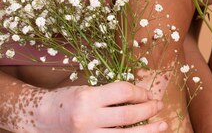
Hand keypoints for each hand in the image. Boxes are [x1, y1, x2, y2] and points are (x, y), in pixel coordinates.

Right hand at [35, 82, 166, 131]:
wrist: (42, 118)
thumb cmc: (68, 99)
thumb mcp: (88, 89)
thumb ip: (111, 93)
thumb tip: (142, 96)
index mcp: (88, 98)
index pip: (123, 92)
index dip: (141, 92)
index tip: (149, 94)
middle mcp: (88, 118)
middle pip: (128, 115)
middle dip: (149, 110)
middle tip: (160, 106)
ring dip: (148, 130)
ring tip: (162, 125)